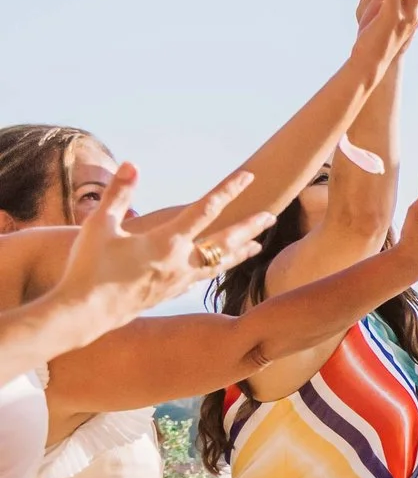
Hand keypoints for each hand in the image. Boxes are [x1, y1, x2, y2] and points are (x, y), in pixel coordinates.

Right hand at [55, 165, 272, 330]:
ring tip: (259, 246)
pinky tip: (219, 268)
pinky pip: (203, 278)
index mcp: (166, 242)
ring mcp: (178, 281)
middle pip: (225, 241)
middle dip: (249, 227)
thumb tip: (132, 164)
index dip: (228, 190)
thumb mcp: (99, 225)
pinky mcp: (170, 294)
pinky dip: (217, 269)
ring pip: (219, 264)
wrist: (86, 313)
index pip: (205, 209)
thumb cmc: (89, 267)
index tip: (249, 176)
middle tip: (271, 216)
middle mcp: (180, 262)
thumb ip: (119, 193)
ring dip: (240, 252)